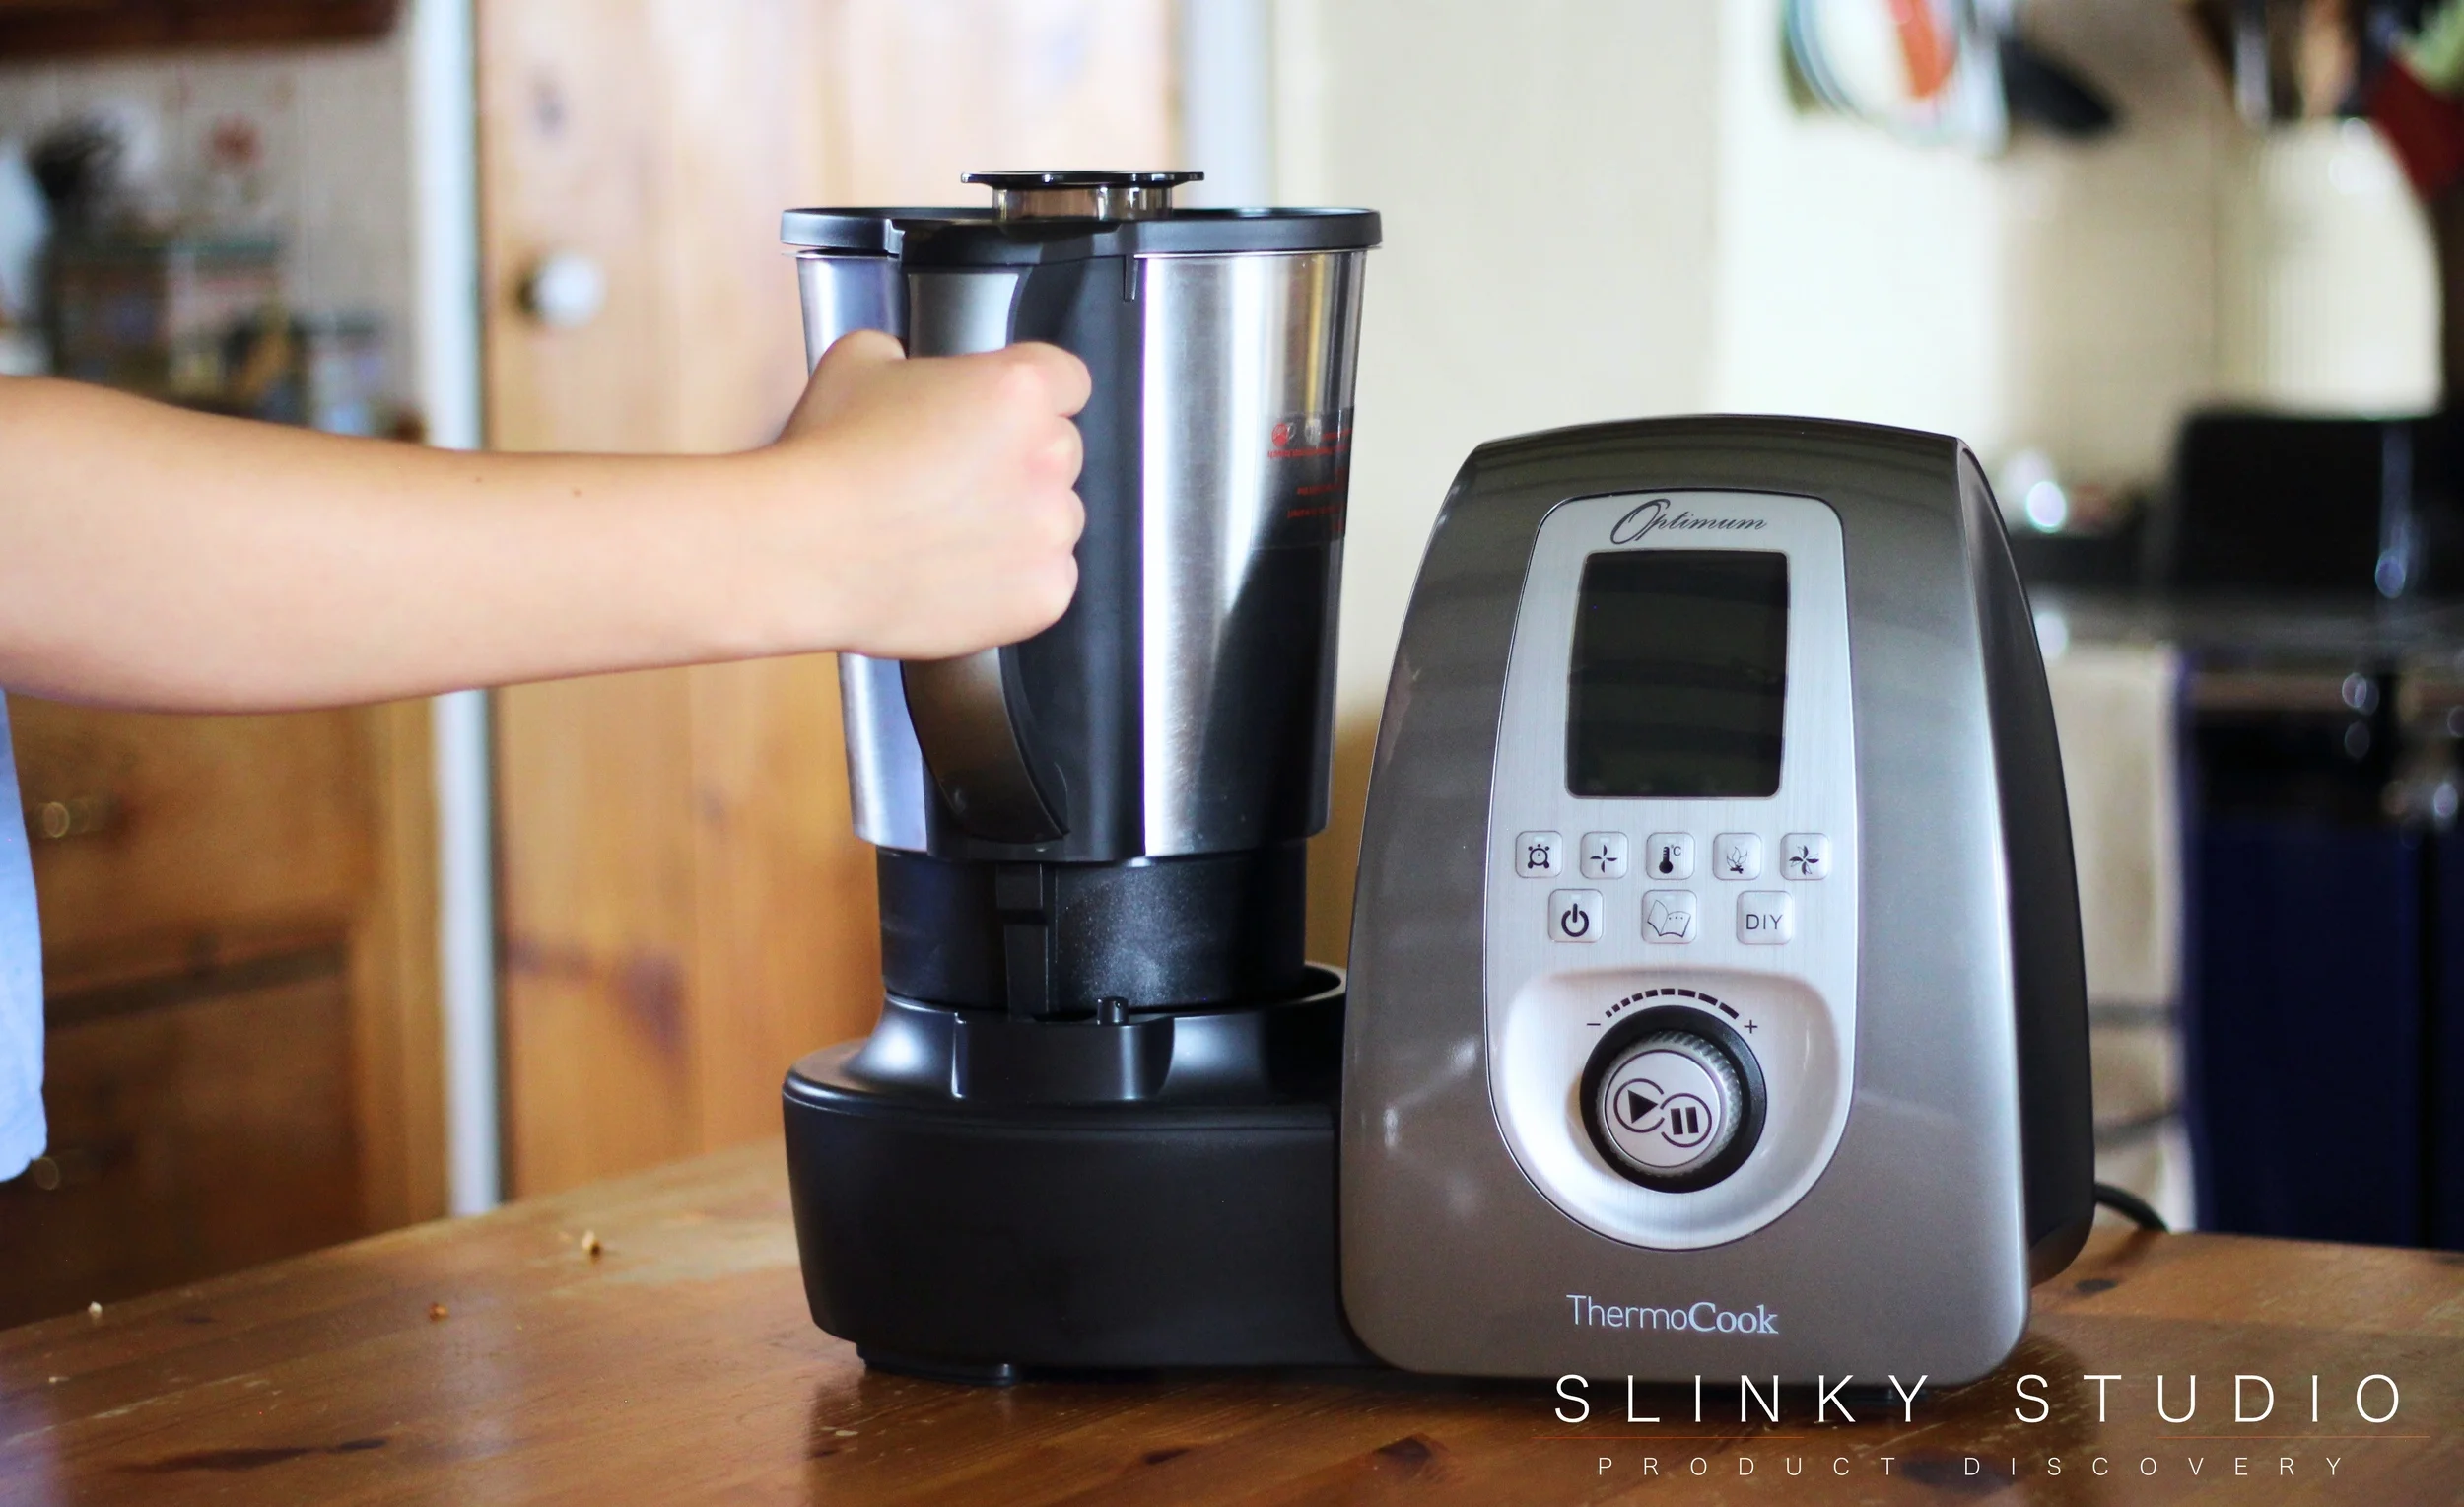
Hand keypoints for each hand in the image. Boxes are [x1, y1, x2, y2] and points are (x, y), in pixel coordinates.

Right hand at [766, 329, 1089, 660]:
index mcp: (1019, 389)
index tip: (1003, 416)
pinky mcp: (1045, 594)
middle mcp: (1050, 457)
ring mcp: (1052, 531)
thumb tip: (912, 371)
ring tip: (945, 532)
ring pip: (1055, 519)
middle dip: (1018, 462)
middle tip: (955, 479)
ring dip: (1018, 523)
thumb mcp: (860, 361)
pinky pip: (1048, 580)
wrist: (805, 551)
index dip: (1029, 397)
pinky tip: (955, 571)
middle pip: (1060, 451)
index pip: (1066, 379)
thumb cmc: (828, 459)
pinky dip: (1011, 581)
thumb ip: (912, 357)